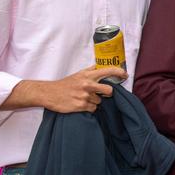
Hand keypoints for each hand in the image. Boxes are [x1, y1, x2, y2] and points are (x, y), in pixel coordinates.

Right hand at [6, 65, 126, 112]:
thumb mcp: (79, 74)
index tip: (125, 75)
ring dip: (95, 101)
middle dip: (108, 93)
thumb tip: (103, 65)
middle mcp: (87, 84)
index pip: (108, 71)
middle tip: (104, 94)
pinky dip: (90, 108)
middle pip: (109, 90)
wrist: (49, 93)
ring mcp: (84, 96)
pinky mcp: (81, 106)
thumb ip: (92, 70)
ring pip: (100, 101)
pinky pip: (93, 109)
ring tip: (85, 98)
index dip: (119, 73)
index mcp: (88, 75)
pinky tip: (82, 104)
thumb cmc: (65, 84)